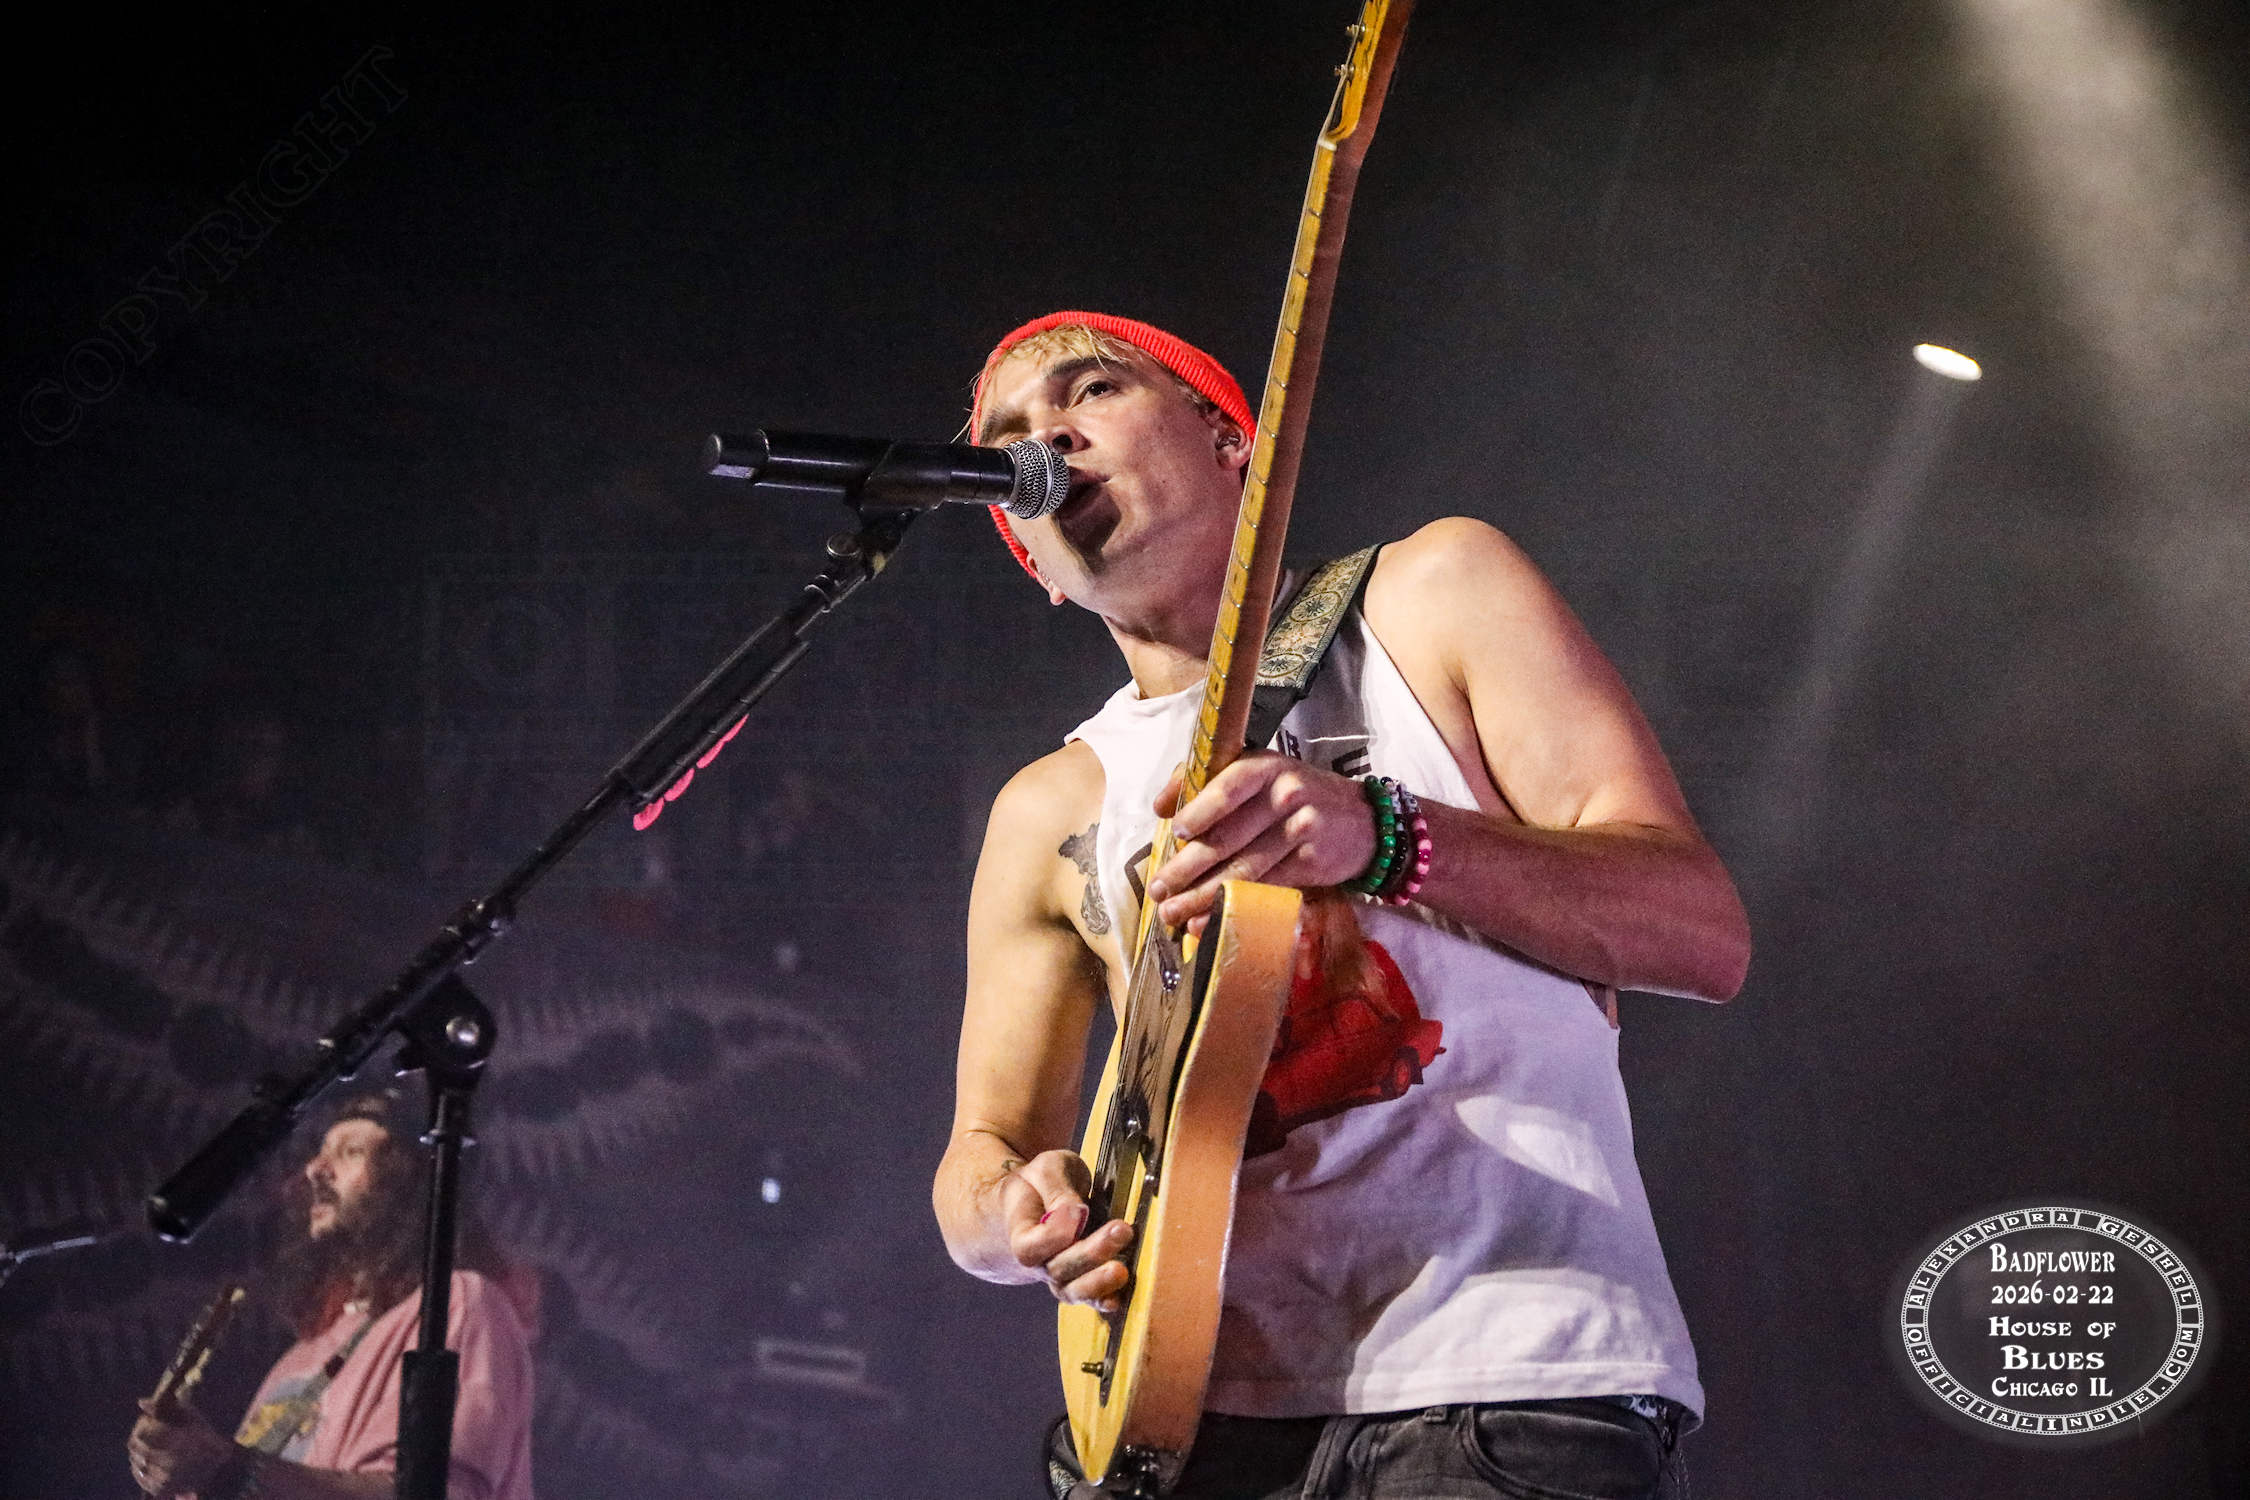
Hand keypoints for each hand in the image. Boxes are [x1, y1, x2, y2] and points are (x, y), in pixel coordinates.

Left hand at [128, 1398, 232, 1497]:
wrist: (216, 1470)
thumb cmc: (204, 1438)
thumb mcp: (192, 1418)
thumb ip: (167, 1408)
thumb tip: (141, 1402)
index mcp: (181, 1442)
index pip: (143, 1432)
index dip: (143, 1424)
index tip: (149, 1419)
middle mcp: (170, 1464)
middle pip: (135, 1446)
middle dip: (138, 1435)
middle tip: (147, 1429)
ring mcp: (163, 1480)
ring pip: (134, 1460)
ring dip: (139, 1450)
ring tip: (153, 1445)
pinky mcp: (158, 1490)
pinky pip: (138, 1475)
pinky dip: (140, 1465)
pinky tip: (152, 1459)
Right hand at [1002, 1149, 1134, 1312]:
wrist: (1036, 1202)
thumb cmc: (1040, 1185)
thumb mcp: (1045, 1170)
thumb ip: (1055, 1187)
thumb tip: (1076, 1211)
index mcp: (1021, 1234)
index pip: (1031, 1247)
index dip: (1055, 1233)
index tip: (1078, 1209)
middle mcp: (1038, 1262)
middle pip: (1059, 1270)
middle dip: (1091, 1253)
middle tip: (1121, 1230)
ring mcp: (1059, 1276)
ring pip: (1074, 1291)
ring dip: (1099, 1283)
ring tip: (1122, 1271)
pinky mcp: (1082, 1280)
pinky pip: (1090, 1298)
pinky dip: (1105, 1300)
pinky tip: (1119, 1298)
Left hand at [1146, 752, 1375, 929]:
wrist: (1364, 821)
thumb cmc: (1298, 795)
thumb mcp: (1262, 773)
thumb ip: (1208, 780)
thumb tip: (1160, 806)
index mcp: (1264, 767)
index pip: (1228, 788)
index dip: (1200, 812)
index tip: (1174, 833)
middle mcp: (1284, 795)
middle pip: (1228, 837)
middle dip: (1186, 868)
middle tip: (1159, 889)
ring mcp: (1301, 829)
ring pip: (1243, 869)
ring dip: (1202, 895)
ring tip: (1174, 913)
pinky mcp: (1311, 862)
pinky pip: (1264, 888)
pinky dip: (1233, 905)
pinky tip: (1207, 920)